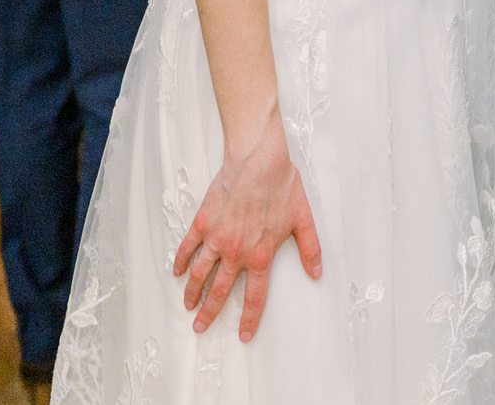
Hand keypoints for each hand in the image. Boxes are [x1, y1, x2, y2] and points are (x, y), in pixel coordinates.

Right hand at [172, 119, 323, 341]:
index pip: (254, 297)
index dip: (249, 320)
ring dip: (192, 293)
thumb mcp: (303, 219)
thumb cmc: (281, 185)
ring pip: (199, 274)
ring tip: (188, 306)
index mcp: (260, 255)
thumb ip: (310, 249)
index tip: (243, 336)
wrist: (258, 159)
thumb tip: (317, 273)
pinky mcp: (202, 222)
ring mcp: (216, 238)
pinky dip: (180, 262)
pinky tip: (177, 272)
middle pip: (220, 292)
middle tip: (200, 327)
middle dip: (209, 313)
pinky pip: (187, 248)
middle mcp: (235, 252)